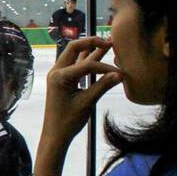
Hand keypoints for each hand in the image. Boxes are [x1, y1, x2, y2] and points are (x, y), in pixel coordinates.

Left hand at [39, 37, 121, 161]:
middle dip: (92, 42)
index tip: (120, 74)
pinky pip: (76, 65)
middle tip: (109, 41)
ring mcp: (59, 75)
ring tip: (108, 41)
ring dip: (91, 49)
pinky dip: (88, 59)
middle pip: (74, 48)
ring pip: (76, 56)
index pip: (86, 64)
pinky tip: (99, 53)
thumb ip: (102, 86)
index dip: (105, 67)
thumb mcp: (87, 103)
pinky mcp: (63, 80)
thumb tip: (120, 74)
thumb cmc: (68, 121)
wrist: (55, 134)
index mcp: (59, 76)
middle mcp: (56, 71)